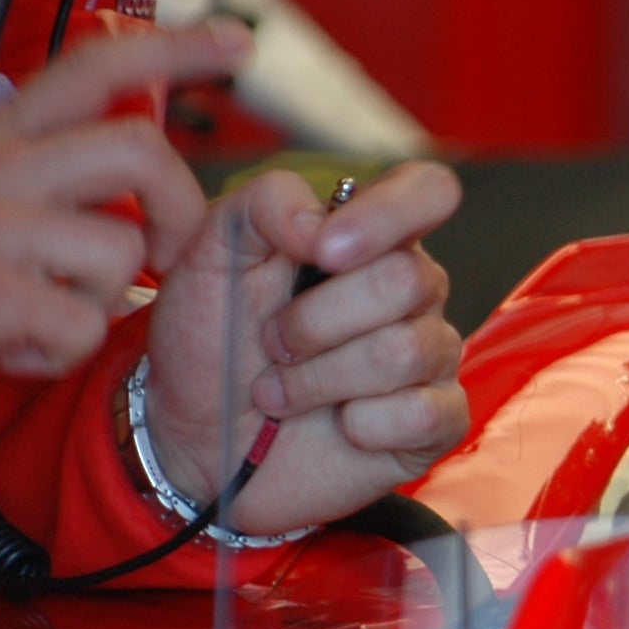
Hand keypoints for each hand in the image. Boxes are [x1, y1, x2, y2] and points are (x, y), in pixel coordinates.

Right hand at [0, 22, 251, 403]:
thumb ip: (49, 172)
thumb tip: (142, 150)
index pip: (93, 66)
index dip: (173, 47)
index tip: (236, 41)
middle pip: (140, 150)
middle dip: (179, 211)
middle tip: (161, 257)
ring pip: (121, 252)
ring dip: (100, 304)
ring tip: (42, 317)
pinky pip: (84, 324)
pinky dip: (61, 356)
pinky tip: (11, 353)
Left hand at [139, 160, 467, 535]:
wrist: (194, 437)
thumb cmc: (210, 342)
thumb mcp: (210, 254)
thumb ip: (262, 204)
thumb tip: (322, 223)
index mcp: (368, 239)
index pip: (428, 191)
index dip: (387, 214)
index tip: (322, 251)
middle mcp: (411, 294)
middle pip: (407, 280)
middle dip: (317, 320)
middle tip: (271, 343)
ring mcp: (429, 359)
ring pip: (406, 351)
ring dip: (321, 378)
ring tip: (280, 392)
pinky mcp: (434, 424)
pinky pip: (424, 414)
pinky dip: (362, 426)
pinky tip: (335, 427)